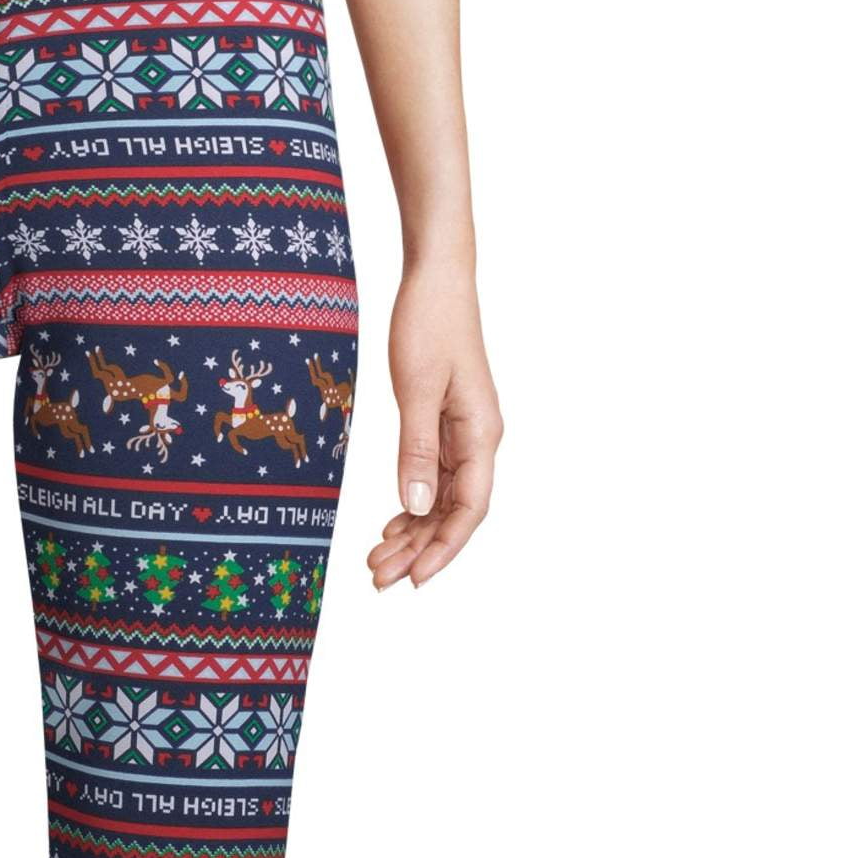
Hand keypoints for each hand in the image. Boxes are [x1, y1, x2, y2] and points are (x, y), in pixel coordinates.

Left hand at [368, 260, 502, 589]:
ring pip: (441, 500)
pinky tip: (391, 524)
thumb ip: (416, 450)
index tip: (415, 579)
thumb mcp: (416, 390)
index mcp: (481, 434)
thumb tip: (415, 507)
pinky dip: (412, 505)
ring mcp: (463, 434)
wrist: (436, 279)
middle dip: (418, 549)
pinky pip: (432, 478)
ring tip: (377, 559)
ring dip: (412, 532)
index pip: (469, 509)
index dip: (443, 548)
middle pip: (453, 512)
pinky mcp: (445, 424)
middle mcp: (478, 440)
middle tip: (379, 577)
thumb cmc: (430, 324)